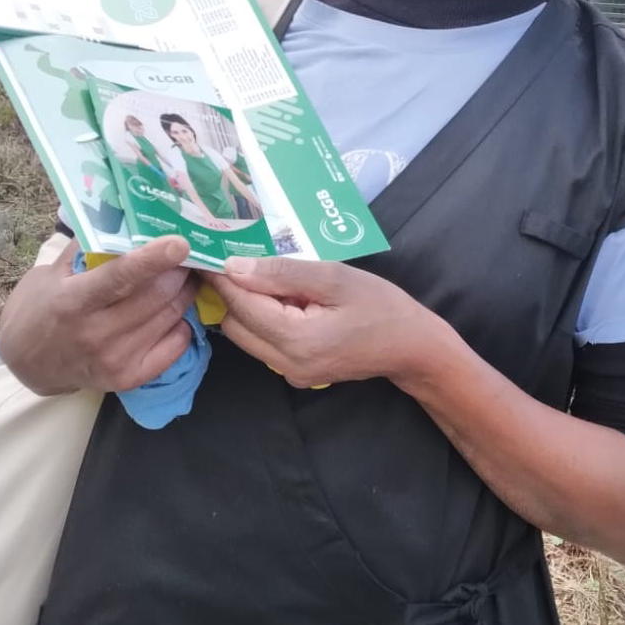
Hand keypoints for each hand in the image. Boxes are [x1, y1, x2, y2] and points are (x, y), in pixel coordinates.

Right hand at [0, 237, 199, 394]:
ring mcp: (114, 359)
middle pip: (155, 296)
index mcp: (72, 302)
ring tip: (184, 277)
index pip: (119, 278)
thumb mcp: (50, 273)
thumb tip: (121, 216)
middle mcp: (95, 334)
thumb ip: (86, 249)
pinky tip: (174, 310)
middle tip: (187, 255)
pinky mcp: (129, 378)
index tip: (179, 243)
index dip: (152, 260)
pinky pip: (175, 346)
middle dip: (178, 271)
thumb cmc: (39, 310)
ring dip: (183, 292)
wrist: (28, 364)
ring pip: (170, 317)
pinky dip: (181, 323)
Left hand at [205, 258, 444, 388]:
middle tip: (249, 261)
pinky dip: (266, 320)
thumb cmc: (381, 306)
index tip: (212, 251)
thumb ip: (282, 273)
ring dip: (252, 306)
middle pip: (235, 324)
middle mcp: (286, 364)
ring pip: (246, 336)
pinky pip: (264, 343)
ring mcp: (291, 374)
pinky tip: (290, 301)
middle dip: (236, 292)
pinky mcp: (296, 374)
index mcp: (296, 340)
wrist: (411, 347)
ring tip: (277, 280)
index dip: (224, 276)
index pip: (241, 304)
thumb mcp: (335, 278)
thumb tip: (234, 268)